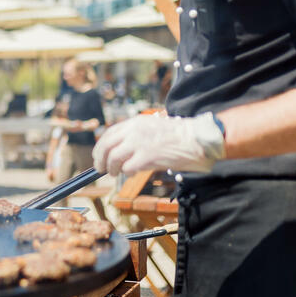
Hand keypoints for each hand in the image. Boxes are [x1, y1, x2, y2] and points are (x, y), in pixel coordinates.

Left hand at [91, 112, 224, 175]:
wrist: (197, 139)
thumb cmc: (178, 137)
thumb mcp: (152, 128)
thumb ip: (136, 135)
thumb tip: (119, 151)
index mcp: (135, 122)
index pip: (108, 133)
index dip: (100, 147)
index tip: (99, 157)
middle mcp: (134, 131)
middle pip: (106, 146)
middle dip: (100, 159)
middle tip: (101, 169)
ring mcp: (140, 143)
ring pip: (113, 158)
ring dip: (111, 168)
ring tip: (115, 174)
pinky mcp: (147, 157)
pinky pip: (127, 168)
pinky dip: (126, 172)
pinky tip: (132, 173)